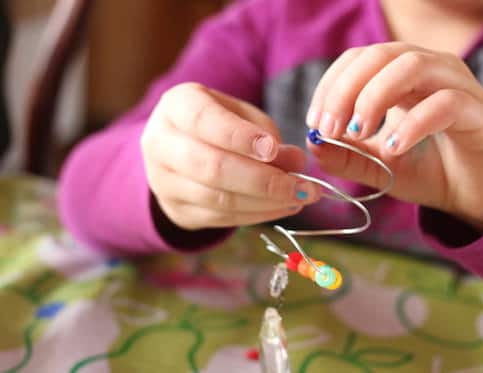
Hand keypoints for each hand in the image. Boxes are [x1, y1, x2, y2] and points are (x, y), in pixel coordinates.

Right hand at [141, 83, 319, 230]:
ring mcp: (164, 182)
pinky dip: (257, 215)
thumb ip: (266, 133)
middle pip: (212, 168)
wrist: (177, 150)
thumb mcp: (239, 113)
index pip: (204, 121)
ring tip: (300, 198)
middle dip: (264, 180)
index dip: (240, 137)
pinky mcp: (177, 210)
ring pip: (218, 199)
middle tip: (303, 186)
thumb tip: (296, 163)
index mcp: (175, 107)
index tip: (274, 150)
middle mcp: (161, 144)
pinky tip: (282, 207)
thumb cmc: (216, 124)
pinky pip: (220, 218)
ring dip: (266, 202)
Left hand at [306, 42, 482, 231]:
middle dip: (345, 90)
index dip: (331, 85)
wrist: (480, 195)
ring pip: (410, 65)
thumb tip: (313, 145)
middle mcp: (429, 69)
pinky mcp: (477, 111)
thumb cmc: (431, 171)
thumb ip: (348, 157)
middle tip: (329, 128)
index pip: (358, 59)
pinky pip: (445, 102)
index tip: (314, 122)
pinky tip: (395, 149)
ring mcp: (456, 85)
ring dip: (373, 97)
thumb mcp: (380, 166)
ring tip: (357, 133)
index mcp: (401, 76)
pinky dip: (414, 123)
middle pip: (378, 54)